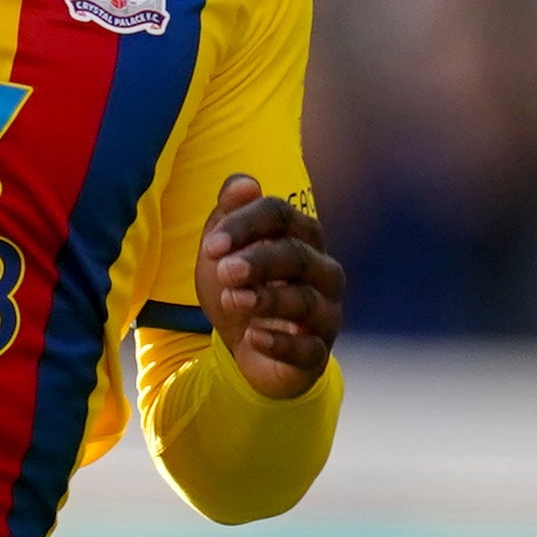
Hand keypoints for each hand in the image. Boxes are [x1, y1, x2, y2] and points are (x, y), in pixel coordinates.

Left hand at [195, 178, 344, 393]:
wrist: (249, 348)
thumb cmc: (241, 288)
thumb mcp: (224, 252)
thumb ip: (229, 214)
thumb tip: (244, 182)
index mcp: (302, 237)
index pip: (280, 216)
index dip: (245, 226)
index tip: (211, 246)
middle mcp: (323, 272)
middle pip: (298, 255)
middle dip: (259, 261)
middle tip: (224, 271)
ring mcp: (326, 314)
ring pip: (304, 301)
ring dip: (266, 299)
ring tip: (232, 300)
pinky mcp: (317, 354)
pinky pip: (307, 348)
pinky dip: (279, 343)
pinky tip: (253, 338)